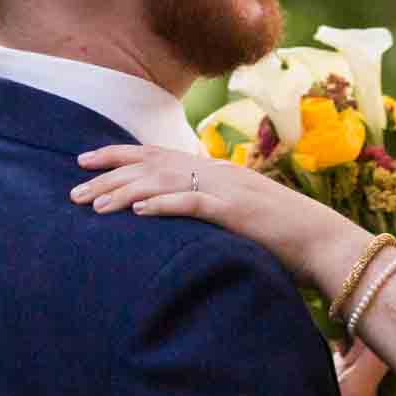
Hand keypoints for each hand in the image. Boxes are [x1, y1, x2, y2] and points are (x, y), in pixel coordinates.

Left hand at [72, 146, 368, 291]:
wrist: (322, 241)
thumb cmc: (281, 235)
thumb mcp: (237, 214)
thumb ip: (207, 207)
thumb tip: (175, 213)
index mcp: (213, 170)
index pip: (155, 155)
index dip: (116, 156)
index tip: (82, 161)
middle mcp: (214, 172)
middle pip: (150, 166)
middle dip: (108, 177)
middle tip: (72, 191)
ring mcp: (225, 189)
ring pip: (163, 183)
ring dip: (125, 193)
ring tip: (94, 205)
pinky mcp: (235, 212)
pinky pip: (192, 204)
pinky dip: (162, 206)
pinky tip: (136, 213)